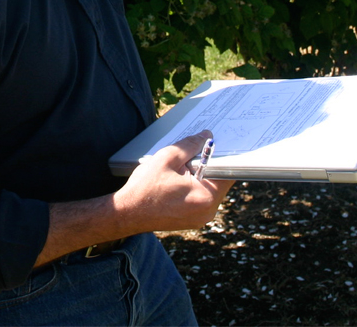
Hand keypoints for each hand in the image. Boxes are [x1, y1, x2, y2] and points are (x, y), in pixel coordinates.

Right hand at [113, 131, 233, 233]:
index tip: (213, 147)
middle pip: (218, 181)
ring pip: (209, 190)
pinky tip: (175, 184)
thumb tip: (206, 136)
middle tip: (188, 158)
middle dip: (206, 166)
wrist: (128, 213)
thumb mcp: (167, 158)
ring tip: (177, 173)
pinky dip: (192, 189)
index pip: (227, 172)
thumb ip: (190, 145)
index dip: (222, 156)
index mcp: (206, 196)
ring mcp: (201, 218)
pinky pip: (200, 199)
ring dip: (198, 178)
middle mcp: (208, 211)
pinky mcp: (193, 221)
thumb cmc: (145, 187)